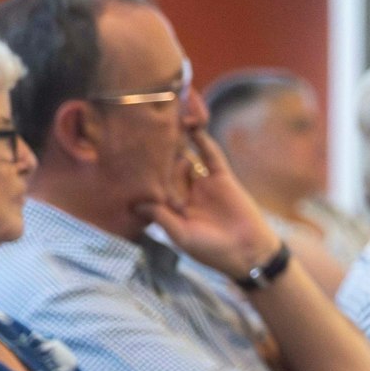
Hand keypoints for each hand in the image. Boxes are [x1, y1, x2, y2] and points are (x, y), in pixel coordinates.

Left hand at [134, 126, 282, 278]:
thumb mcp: (181, 236)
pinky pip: (210, 154)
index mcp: (171, 207)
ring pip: (185, 156)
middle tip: (136, 125)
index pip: (151, 184)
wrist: (249, 253)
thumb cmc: (212, 250)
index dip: (138, 170)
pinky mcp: (222, 176)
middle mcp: (185, 191)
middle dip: (153, 150)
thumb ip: (161, 217)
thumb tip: (136, 202)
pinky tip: (190, 122)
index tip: (121, 152)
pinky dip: (201, 138)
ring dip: (174, 139)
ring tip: (161, 117)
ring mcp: (203, 182)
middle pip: (165, 166)